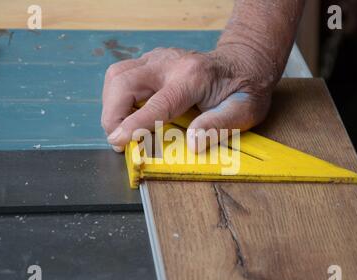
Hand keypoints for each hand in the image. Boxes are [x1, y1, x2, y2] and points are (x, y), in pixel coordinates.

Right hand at [101, 46, 275, 152]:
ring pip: (117, 75)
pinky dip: (117, 97)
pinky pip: (122, 75)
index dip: (134, 124)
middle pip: (124, 81)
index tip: (117, 141)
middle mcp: (170, 63)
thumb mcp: (244, 111)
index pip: (157, 103)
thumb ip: (218, 126)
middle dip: (112, 114)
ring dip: (112, 104)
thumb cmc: (244, 88)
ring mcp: (158, 58)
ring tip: (121, 128)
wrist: (244, 62)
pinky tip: (129, 113)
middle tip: (118, 139)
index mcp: (193, 77)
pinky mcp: (151, 61)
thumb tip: (193, 144)